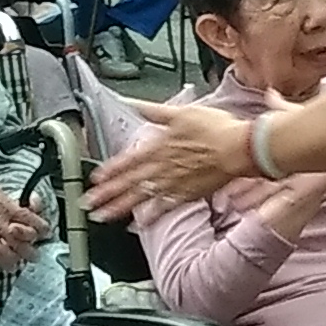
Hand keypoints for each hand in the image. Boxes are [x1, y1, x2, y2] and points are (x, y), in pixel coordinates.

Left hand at [92, 99, 255, 211]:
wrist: (239, 148)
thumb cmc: (215, 128)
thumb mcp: (181, 112)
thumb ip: (152, 110)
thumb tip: (129, 101)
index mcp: (159, 146)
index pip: (127, 161)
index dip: (109, 170)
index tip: (94, 179)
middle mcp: (162, 167)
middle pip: (128, 183)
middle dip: (105, 194)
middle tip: (86, 205)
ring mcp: (174, 183)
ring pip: (141, 197)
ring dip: (119, 208)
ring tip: (102, 217)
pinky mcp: (188, 194)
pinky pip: (164, 207)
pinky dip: (150, 216)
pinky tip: (139, 223)